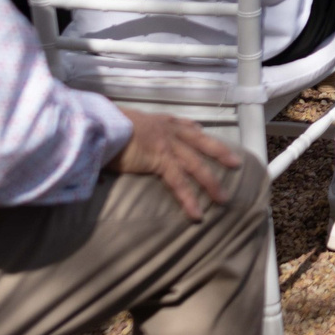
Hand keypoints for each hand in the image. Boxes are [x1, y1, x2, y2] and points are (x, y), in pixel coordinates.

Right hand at [110, 108, 243, 221]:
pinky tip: (197, 214)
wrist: (98, 124)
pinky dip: (189, 200)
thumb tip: (107, 157)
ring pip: (196, 165)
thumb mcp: (115, 126)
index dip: (193, 128)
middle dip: (219, 151)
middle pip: (199, 141)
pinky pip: (179, 183)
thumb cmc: (101, 126)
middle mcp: (166, 129)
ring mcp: (166, 144)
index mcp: (155, 120)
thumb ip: (119, 140)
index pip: (180, 123)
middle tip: (235, 162)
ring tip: (223, 199)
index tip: (201, 130)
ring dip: (211, 183)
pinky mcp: (161, 160)